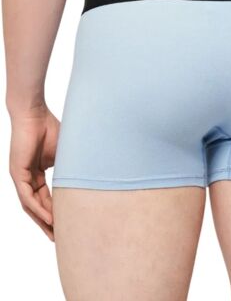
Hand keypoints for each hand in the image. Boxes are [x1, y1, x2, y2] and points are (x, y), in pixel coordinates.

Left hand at [9, 104, 59, 240]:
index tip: (68, 223)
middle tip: (60, 238)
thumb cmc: (49, 127)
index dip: (56, 211)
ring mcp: (20, 177)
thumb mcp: (65, 153)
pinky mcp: (17, 174)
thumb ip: (72, 167)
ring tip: (55, 235)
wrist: (34, 113)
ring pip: (31, 206)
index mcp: (37, 172)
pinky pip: (27, 198)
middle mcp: (27, 178)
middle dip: (49, 223)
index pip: (46, 197)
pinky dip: (38, 210)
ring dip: (43, 221)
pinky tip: (49, 219)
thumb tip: (93, 176)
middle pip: (38, 206)